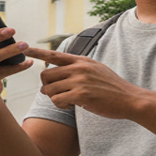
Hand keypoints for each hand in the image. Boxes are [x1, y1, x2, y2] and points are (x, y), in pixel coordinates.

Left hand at [22, 48, 148, 119]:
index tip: (26, 49)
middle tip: (55, 93)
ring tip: (66, 100)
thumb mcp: (96, 69)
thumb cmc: (111, 88)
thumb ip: (78, 68)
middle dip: (46, 87)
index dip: (39, 52)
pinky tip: (70, 106)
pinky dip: (61, 105)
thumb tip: (59, 70)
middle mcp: (79, 68)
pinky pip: (57, 100)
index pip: (55, 54)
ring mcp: (80, 80)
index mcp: (81, 60)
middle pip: (46, 75)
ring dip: (54, 98)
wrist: (129, 99)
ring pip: (50, 89)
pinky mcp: (81, 95)